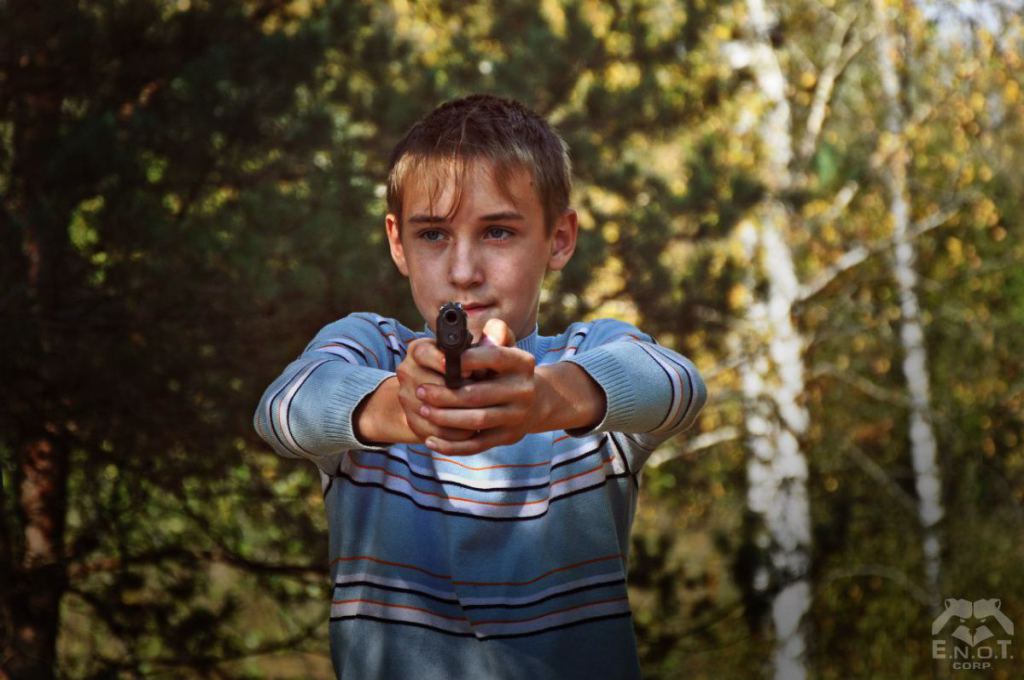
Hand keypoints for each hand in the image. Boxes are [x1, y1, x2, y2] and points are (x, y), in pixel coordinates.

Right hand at [395, 338, 476, 444]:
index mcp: (419, 350)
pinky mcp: (412, 421)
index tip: (471, 372)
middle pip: (431, 387)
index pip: (425, 354)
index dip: (450, 364)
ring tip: (484, 418)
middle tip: (486, 399)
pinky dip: (455, 434)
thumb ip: (486, 340)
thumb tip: (493, 343)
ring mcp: (407, 398)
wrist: (434, 392)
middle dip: (460, 395)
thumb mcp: (472, 349)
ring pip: (433, 412)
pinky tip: (472, 431)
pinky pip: (434, 431)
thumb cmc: (465, 366)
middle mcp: (407, 371)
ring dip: (460, 418)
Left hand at [416, 318, 541, 454]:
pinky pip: (477, 445)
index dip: (468, 359)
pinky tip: (431, 441)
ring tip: (423, 410)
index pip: (496, 357)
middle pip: (479, 395)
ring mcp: (516, 417)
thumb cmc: (507, 369)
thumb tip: (485, 334)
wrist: (535, 401)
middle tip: (421, 390)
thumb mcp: (507, 346)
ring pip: (476, 421)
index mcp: (522, 364)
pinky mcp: (507, 437)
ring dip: (445, 417)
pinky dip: (452, 445)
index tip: (441, 360)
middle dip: (445, 394)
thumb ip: (496, 333)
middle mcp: (524, 391)